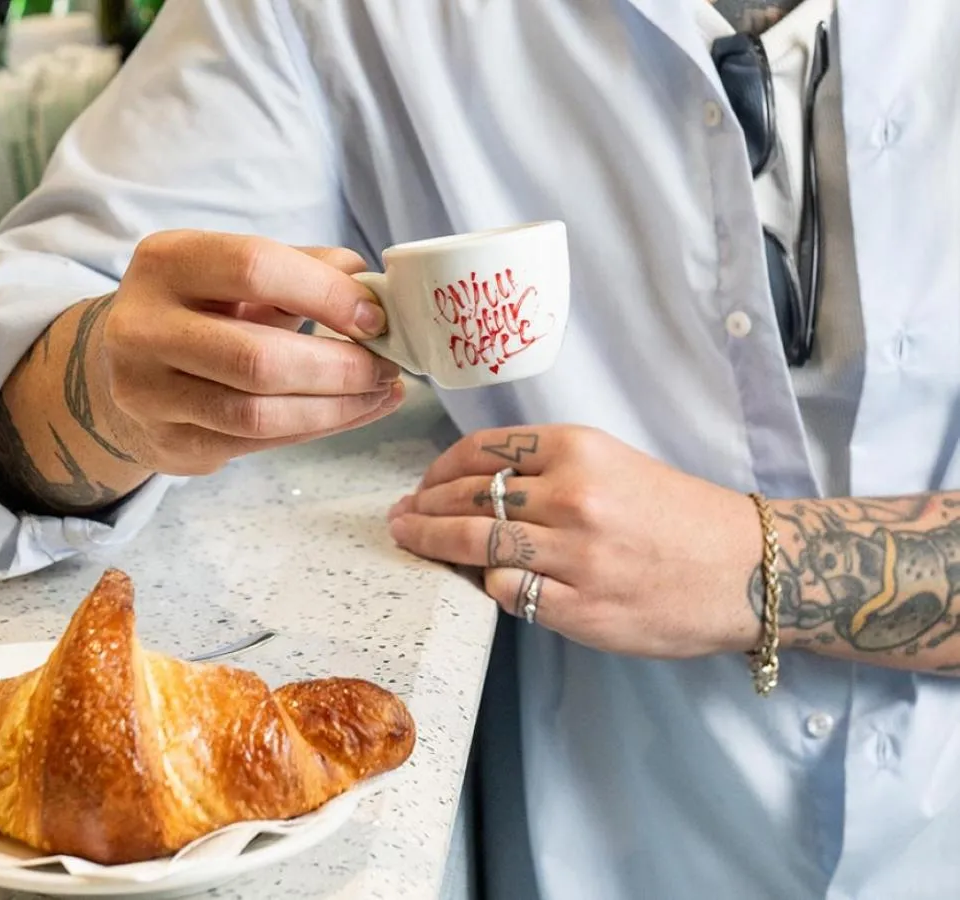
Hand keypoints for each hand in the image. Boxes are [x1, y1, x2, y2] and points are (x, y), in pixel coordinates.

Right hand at [98, 230, 404, 475]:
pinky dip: (314, 429)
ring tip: (378, 393)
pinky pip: (256, 444)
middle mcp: (143, 327)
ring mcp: (148, 393)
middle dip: (339, 367)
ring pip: (257, 413)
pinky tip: (349, 413)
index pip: (254, 268)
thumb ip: (301, 268)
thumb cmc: (196, 310)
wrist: (117, 367)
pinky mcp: (168, 443)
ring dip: (334, 408)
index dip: (325, 294)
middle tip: (387, 367)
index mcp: (166, 262)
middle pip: (258, 357)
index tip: (374, 317)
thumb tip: (373, 287)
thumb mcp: (233, 272)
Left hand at [387, 426, 764, 657]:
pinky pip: (506, 593)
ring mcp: (574, 555)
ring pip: (474, 546)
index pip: (480, 453)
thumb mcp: (614, 464)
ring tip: (412, 543)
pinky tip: (480, 582)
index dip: (437, 470)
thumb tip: (471, 487)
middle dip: (422, 509)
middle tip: (400, 518)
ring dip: (432, 545)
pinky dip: (486, 585)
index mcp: (578, 449)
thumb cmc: (678, 515)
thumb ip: (547, 471)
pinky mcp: (579, 608)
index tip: (421, 485)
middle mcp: (572, 496)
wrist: (747, 568)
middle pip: (467, 499)